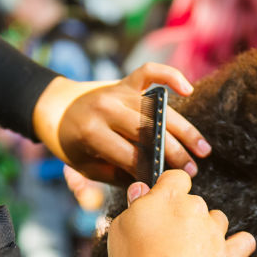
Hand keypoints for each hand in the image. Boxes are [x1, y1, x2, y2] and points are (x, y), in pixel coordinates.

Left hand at [31, 63, 212, 184]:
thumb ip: (115, 175)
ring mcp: (116, 92)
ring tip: (203, 149)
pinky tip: (188, 91)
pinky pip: (150, 72)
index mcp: (92, 133)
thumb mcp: (85, 166)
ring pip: (158, 110)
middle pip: (149, 132)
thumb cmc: (72, 144)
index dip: (150, 171)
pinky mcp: (124, 81)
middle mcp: (106, 109)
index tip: (168, 183)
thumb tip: (148, 183)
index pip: (130, 155)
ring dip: (183, 130)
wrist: (54, 108)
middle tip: (193, 170)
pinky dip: (170, 76)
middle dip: (174, 153)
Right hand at [107, 171, 255, 256]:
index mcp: (169, 198)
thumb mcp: (121, 227)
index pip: (176, 177)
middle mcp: (195, 209)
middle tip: (166, 235)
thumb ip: (134, 205)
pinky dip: (239, 244)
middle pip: (195, 202)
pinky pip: (242, 243)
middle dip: (183, 214)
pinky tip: (233, 247)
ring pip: (217, 220)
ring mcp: (214, 233)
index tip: (160, 199)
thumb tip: (140, 189)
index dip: (168, 187)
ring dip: (208, 227)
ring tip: (191, 246)